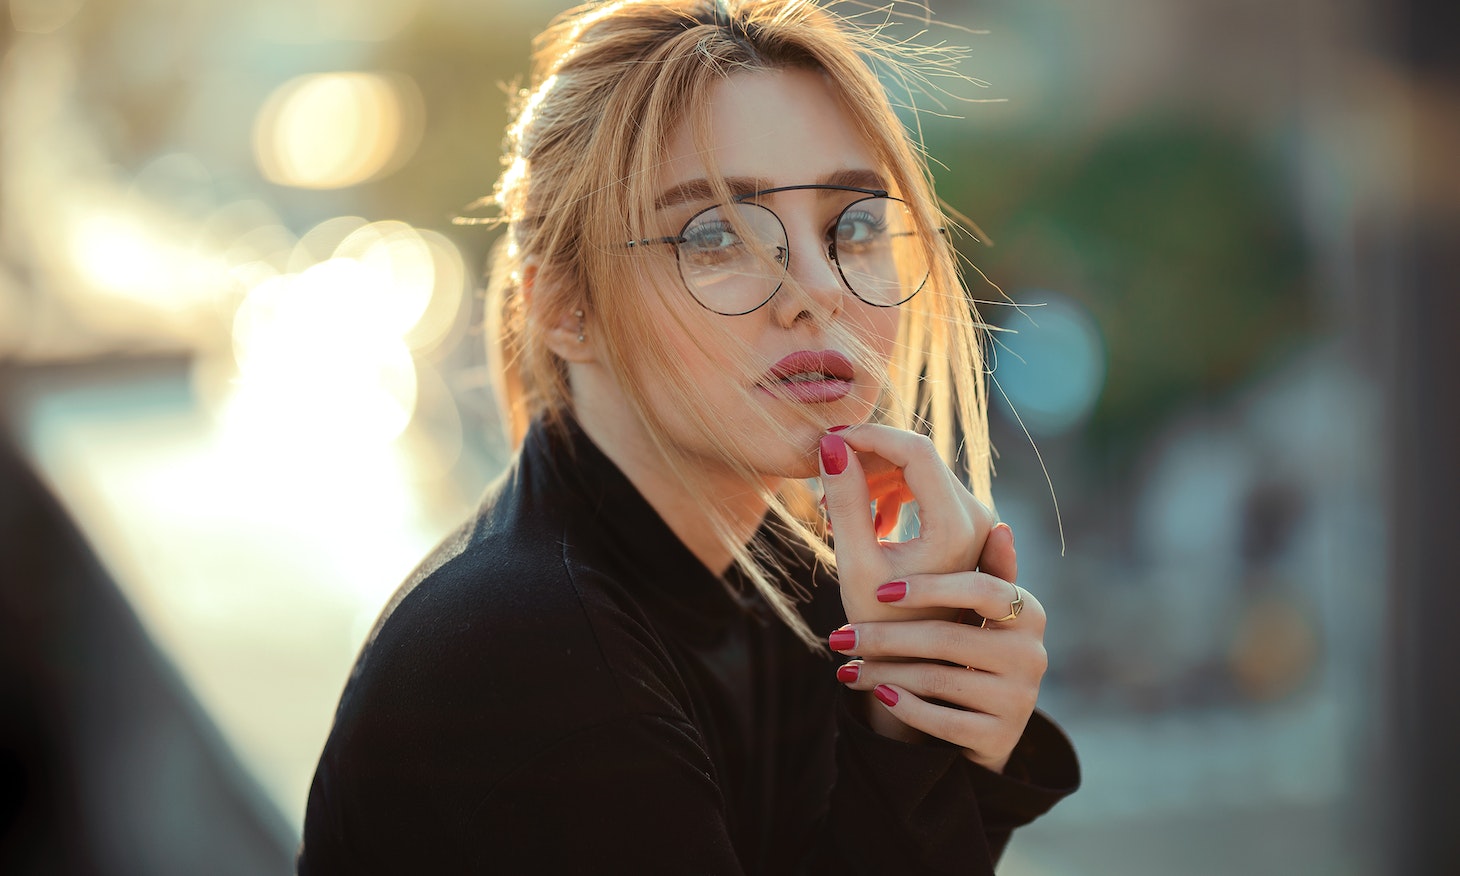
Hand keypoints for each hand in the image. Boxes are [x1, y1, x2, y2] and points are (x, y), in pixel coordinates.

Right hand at [818, 424, 995, 623]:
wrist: (915, 661)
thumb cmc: (882, 623)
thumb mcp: (855, 562)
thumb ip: (845, 501)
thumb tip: (830, 445)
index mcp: (954, 526)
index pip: (914, 451)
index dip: (869, 436)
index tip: (828, 440)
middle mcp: (975, 516)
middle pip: (917, 457)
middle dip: (866, 459)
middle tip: (824, 480)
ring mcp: (974, 519)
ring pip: (919, 469)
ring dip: (875, 478)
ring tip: (836, 510)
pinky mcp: (965, 524)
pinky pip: (925, 487)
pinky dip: (891, 493)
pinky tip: (868, 522)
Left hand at [820, 426, 1047, 772]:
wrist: (972, 723)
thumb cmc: (947, 638)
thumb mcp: (943, 592)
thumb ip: (933, 535)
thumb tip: (867, 457)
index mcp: (1021, 605)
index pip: (981, 588)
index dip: (928, 587)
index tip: (878, 585)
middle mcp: (1032, 649)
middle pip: (950, 638)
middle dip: (888, 637)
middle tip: (838, 637)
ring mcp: (1020, 695)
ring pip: (939, 681)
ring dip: (882, 675)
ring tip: (842, 667)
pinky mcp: (999, 735)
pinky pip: (941, 722)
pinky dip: (901, 709)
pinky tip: (873, 696)